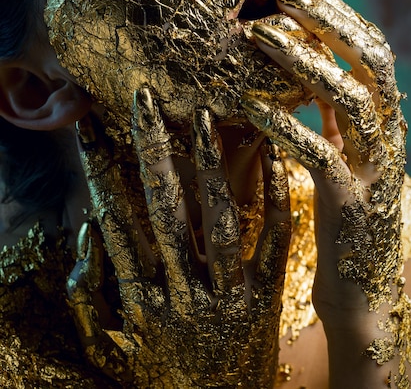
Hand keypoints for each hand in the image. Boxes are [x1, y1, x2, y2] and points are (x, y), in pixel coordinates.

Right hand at [68, 89, 290, 387]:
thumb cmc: (164, 380)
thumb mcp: (114, 348)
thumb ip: (89, 299)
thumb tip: (87, 231)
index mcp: (143, 301)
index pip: (115, 221)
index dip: (100, 172)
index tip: (90, 128)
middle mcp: (184, 291)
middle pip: (164, 209)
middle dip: (152, 151)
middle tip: (146, 99)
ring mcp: (228, 294)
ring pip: (220, 220)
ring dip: (211, 165)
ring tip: (203, 115)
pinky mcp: (267, 298)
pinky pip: (273, 242)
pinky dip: (273, 198)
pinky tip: (272, 155)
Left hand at [241, 0, 410, 386]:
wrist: (359, 294)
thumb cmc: (340, 215)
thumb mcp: (340, 152)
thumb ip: (329, 111)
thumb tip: (301, 60)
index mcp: (384, 120)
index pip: (369, 48)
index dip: (334, 10)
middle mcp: (388, 137)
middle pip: (370, 60)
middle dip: (327, 19)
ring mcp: (374, 170)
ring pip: (351, 99)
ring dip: (306, 61)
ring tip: (260, 35)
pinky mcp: (352, 205)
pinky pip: (321, 154)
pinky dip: (287, 124)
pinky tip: (251, 104)